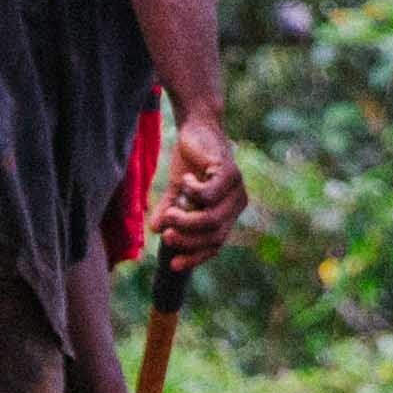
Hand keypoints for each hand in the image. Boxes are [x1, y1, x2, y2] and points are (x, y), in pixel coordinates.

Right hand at [155, 112, 247, 264]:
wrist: (196, 127)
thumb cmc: (190, 160)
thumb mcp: (176, 191)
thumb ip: (170, 212)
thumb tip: (155, 230)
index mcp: (228, 213)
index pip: (215, 244)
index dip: (195, 256)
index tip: (173, 264)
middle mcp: (237, 204)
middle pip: (214, 235)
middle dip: (188, 239)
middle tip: (166, 235)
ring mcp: (237, 189)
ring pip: (211, 218)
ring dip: (186, 220)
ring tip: (170, 212)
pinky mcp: (230, 172)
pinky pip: (209, 195)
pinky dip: (192, 192)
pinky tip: (184, 181)